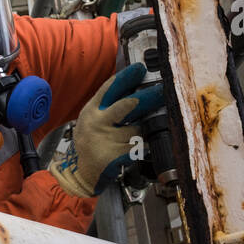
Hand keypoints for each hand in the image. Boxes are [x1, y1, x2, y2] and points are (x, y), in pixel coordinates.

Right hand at [49, 63, 164, 197]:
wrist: (81, 174)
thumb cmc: (91, 143)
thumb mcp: (91, 120)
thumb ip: (108, 107)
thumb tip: (135, 89)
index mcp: (91, 111)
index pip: (109, 88)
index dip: (126, 77)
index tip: (141, 69)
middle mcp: (97, 123)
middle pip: (128, 104)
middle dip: (148, 96)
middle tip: (162, 91)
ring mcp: (106, 139)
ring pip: (138, 128)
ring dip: (142, 131)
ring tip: (136, 136)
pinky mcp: (115, 156)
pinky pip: (139, 146)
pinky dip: (142, 147)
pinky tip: (138, 149)